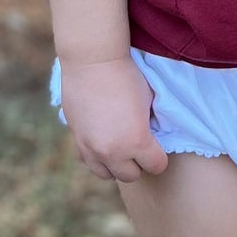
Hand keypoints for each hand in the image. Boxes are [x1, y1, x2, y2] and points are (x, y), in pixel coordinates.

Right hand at [58, 55, 168, 182]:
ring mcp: (92, 148)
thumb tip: (150, 136)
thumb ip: (149, 126)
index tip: (157, 146)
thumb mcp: (149, 103)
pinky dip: (98, 157)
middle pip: (131, 176)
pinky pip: (89, 162)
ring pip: (107, 174)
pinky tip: (102, 142)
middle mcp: (113, 151)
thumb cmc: (127, 76)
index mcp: (137, 142)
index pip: (156, 166)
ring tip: (120, 148)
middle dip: (138, 163)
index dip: (159, 156)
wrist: (92, 61)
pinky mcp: (77, 139)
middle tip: (139, 147)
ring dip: (116, 165)